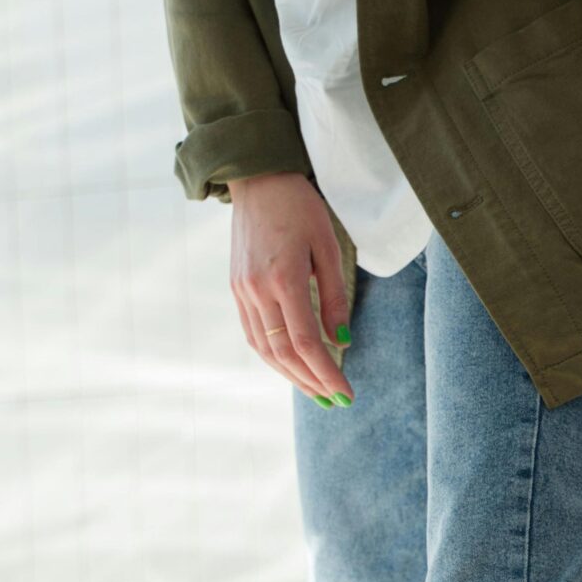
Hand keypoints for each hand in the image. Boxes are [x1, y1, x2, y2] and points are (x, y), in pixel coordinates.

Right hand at [225, 171, 353, 404]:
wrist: (257, 179)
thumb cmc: (301, 208)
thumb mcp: (329, 247)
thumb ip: (334, 297)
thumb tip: (341, 340)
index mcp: (283, 279)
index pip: (306, 343)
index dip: (327, 374)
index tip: (346, 394)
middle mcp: (256, 290)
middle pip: (284, 353)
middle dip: (311, 382)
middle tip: (335, 402)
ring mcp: (241, 290)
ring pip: (264, 348)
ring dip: (291, 375)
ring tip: (316, 392)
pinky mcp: (236, 287)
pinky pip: (252, 333)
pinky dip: (272, 355)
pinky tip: (291, 366)